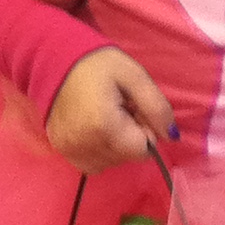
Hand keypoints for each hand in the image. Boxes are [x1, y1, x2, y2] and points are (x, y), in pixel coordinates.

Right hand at [47, 48, 175, 172]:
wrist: (53, 60)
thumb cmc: (97, 64)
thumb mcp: (135, 76)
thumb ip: (157, 107)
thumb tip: (171, 136)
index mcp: (104, 126)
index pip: (143, 150)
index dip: (146, 130)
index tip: (134, 108)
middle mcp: (84, 144)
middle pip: (126, 157)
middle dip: (131, 137)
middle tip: (120, 109)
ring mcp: (69, 150)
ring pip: (110, 163)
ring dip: (116, 145)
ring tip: (107, 117)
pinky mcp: (60, 150)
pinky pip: (90, 164)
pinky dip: (99, 151)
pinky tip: (94, 129)